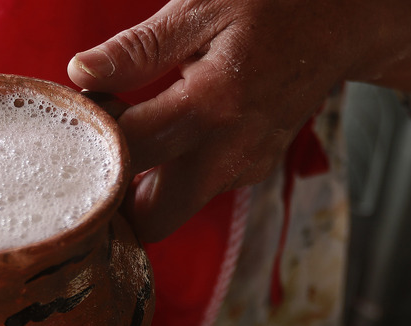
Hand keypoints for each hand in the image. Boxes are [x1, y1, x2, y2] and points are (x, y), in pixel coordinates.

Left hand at [68, 0, 410, 241]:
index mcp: (211, 105)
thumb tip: (80, 74)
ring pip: (171, 210)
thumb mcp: (200, 8)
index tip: (69, 125)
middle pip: (152, 219)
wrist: (341, 23)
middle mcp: (230, 152)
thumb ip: (137, 50)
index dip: (86, 145)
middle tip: (85, 164)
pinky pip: (193, 189)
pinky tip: (156, 136)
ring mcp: (244, 168)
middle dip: (112, 204)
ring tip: (121, 138)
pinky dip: (165, 175)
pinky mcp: (249, 171)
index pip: (126, 153)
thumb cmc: (270, 5)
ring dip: (137, 189)